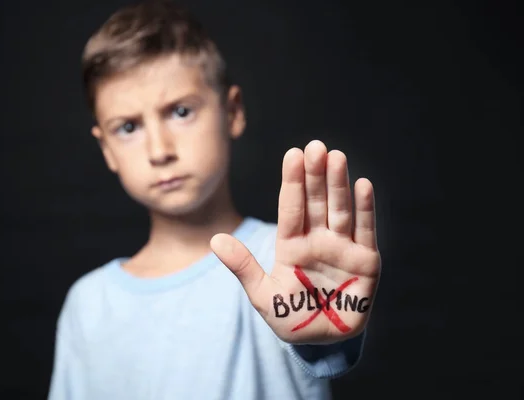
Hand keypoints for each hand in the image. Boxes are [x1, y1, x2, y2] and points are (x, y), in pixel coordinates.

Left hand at [211, 140, 380, 343]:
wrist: (320, 343)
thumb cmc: (290, 317)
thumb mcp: (262, 295)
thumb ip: (243, 267)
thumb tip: (214, 240)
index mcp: (291, 245)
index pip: (291, 208)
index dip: (292, 182)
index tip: (292, 154)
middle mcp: (317, 240)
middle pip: (316, 202)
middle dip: (315, 175)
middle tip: (315, 147)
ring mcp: (342, 248)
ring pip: (339, 209)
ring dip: (338, 184)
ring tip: (336, 157)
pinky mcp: (366, 261)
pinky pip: (365, 230)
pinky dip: (365, 208)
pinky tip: (362, 184)